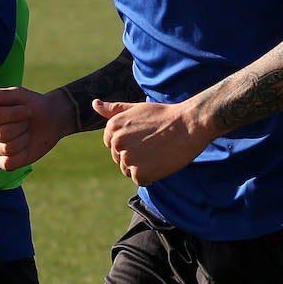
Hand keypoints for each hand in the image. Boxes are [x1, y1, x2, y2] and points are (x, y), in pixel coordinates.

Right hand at [0, 86, 70, 170]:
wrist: (50, 121)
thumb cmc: (32, 105)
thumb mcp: (18, 95)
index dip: (14, 113)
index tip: (26, 109)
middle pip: (2, 133)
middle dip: (21, 126)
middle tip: (27, 121)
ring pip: (8, 148)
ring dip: (24, 138)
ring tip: (26, 131)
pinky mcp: (1, 162)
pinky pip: (9, 163)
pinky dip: (23, 154)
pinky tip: (25, 146)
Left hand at [95, 98, 211, 185]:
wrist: (188, 125)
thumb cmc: (163, 116)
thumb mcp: (135, 108)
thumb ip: (114, 109)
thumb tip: (94, 103)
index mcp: (112, 127)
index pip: (112, 144)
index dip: (129, 143)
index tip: (143, 137)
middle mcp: (116, 142)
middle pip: (120, 158)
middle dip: (134, 155)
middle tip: (153, 144)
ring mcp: (127, 158)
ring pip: (128, 170)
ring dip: (142, 167)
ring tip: (157, 152)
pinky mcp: (140, 173)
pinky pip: (140, 180)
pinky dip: (150, 176)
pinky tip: (160, 162)